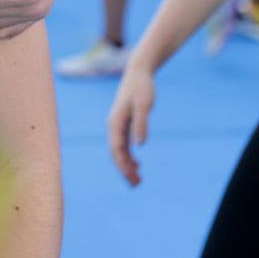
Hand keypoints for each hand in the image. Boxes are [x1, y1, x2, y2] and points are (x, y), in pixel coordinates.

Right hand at [107, 63, 154, 186]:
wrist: (139, 72)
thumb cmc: (142, 87)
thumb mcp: (145, 105)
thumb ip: (142, 124)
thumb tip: (140, 145)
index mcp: (115, 122)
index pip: (116, 149)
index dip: (122, 164)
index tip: (131, 177)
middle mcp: (113, 126)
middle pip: (116, 153)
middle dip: (123, 170)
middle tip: (135, 185)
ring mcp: (118, 125)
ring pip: (119, 151)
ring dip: (126, 166)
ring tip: (138, 180)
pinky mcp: (124, 124)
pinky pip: (124, 145)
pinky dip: (129, 157)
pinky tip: (138, 166)